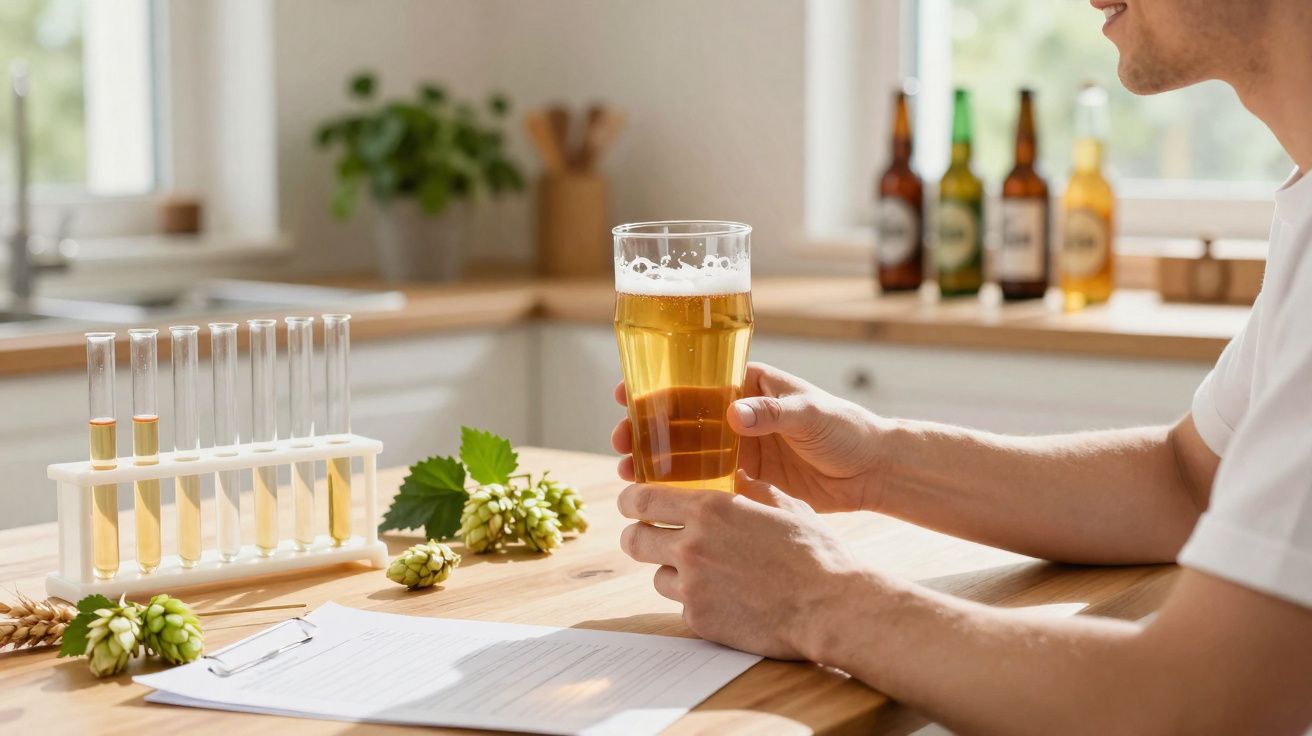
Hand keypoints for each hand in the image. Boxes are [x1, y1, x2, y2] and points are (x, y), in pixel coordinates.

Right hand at [612, 362, 884, 512]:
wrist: (873, 471)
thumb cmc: (847, 429)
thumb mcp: (811, 414)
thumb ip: (773, 413)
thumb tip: (733, 412)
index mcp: (750, 386)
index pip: (696, 380)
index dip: (658, 386)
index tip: (626, 394)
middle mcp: (739, 415)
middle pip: (682, 418)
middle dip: (646, 428)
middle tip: (619, 441)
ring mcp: (741, 448)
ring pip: (688, 452)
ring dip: (656, 460)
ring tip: (627, 471)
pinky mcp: (748, 480)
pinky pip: (707, 481)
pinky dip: (682, 488)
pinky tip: (657, 497)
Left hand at [617, 473, 867, 659]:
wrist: (830, 606)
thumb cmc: (814, 551)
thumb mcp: (783, 504)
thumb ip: (749, 488)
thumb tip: (733, 477)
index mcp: (709, 509)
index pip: (641, 499)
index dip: (631, 500)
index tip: (632, 503)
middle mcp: (691, 546)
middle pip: (633, 539)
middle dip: (637, 536)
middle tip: (651, 537)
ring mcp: (692, 586)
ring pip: (655, 575)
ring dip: (670, 571)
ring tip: (701, 571)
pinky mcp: (699, 620)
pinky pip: (681, 606)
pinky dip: (695, 601)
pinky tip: (725, 597)